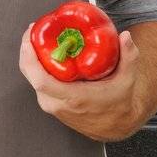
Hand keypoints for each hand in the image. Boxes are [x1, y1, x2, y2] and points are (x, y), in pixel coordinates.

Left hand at [18, 22, 143, 141]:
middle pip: (30, 76)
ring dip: (31, 58)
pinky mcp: (50, 105)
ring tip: (38, 38)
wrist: (115, 126)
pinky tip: (42, 53)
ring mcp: (52, 106)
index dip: (30, 57)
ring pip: (32, 79)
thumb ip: (129, 56)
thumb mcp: (127, 79)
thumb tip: (125, 37)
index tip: (30, 37)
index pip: (41, 79)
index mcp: (73, 98)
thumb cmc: (119, 104)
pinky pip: (37, 83)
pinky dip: (36, 67)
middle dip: (27, 50)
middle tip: (33, 30)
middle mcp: (57, 104)